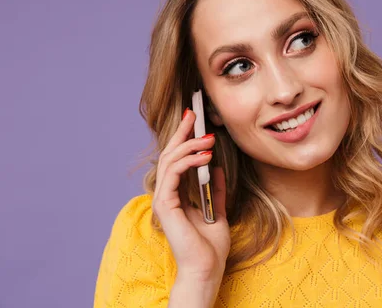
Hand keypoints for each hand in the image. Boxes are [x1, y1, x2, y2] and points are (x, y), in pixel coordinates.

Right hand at [152, 108, 229, 283]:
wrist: (207, 267)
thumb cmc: (210, 245)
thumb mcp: (218, 210)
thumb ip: (215, 190)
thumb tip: (216, 168)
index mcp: (176, 195)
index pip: (176, 160)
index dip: (183, 138)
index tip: (194, 120)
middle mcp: (166, 194)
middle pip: (170, 155)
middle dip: (182, 132)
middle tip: (194, 114)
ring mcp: (163, 199)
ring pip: (170, 161)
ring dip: (190, 145)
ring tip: (208, 138)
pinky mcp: (165, 204)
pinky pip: (174, 174)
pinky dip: (188, 161)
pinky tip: (205, 156)